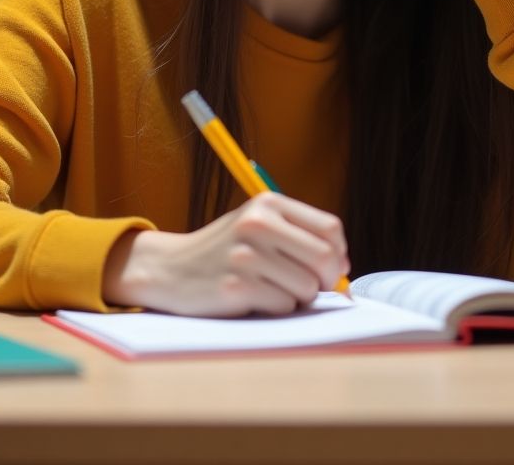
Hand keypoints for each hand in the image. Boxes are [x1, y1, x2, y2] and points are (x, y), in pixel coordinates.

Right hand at [102, 193, 350, 316]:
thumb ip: (299, 236)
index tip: (330, 268)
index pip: (330, 229)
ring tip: (272, 289)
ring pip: (307, 287)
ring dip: (298, 297)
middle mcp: (258, 223)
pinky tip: (254, 299)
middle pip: (324, 258)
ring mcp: (246, 255)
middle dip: (325, 280)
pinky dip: (276, 309)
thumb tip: (345, 265)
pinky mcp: (236, 287)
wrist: (169, 269)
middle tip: (310, 288)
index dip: (338, 253)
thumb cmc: (225, 251)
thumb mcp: (258, 226)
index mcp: (268, 204)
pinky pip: (283, 306)